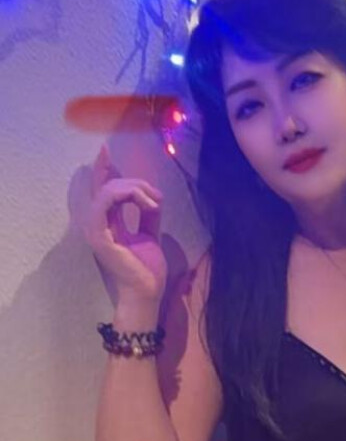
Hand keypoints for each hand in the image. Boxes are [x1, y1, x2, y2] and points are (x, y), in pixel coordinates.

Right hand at [82, 146, 167, 305]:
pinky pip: (105, 201)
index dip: (103, 168)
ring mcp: (95, 229)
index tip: (106, 150)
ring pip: (107, 190)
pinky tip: (147, 204)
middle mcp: (97, 223)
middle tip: (156, 196)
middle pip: (106, 185)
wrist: (147, 291)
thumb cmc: (147, 268)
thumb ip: (147, 213)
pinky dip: (128, 195)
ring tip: (154, 202)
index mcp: (107, 223)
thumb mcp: (150, 232)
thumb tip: (151, 196)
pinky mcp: (99, 234)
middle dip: (133, 181)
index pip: (101, 190)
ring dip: (134, 188)